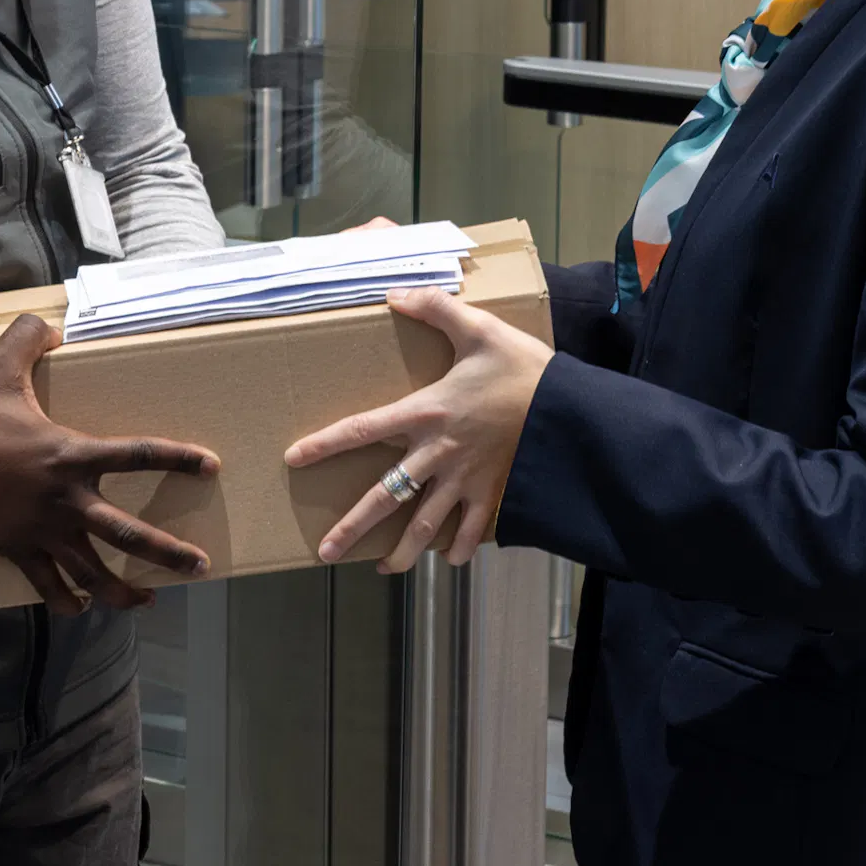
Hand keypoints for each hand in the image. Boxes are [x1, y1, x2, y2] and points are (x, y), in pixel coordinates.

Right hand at [0, 314, 219, 613]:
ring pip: (91, 572)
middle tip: (202, 565)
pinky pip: (46, 585)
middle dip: (167, 552)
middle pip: (127, 533)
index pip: (137, 454)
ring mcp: (40, 531)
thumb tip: (52, 323)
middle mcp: (63, 500)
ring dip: (123, 591)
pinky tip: (80, 610)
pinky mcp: (15, 550)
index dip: (177, 459)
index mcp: (68, 454)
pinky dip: (66, 602)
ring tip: (148, 600)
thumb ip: (28, 338)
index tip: (210, 466)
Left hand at [285, 287, 553, 571]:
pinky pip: (474, 529)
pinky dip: (462, 548)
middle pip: (385, 496)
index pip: (364, 429)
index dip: (326, 443)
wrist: (571, 411)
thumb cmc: (524, 368)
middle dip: (353, 527)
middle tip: (325, 552)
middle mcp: (437, 453)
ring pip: (425, 524)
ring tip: (384, 571)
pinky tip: (449, 560)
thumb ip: (436, 308)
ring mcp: (465, 479)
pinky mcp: (494, 492)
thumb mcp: (480, 329)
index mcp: (426, 412)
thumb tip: (396, 294)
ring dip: (403, 552)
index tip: (294, 458)